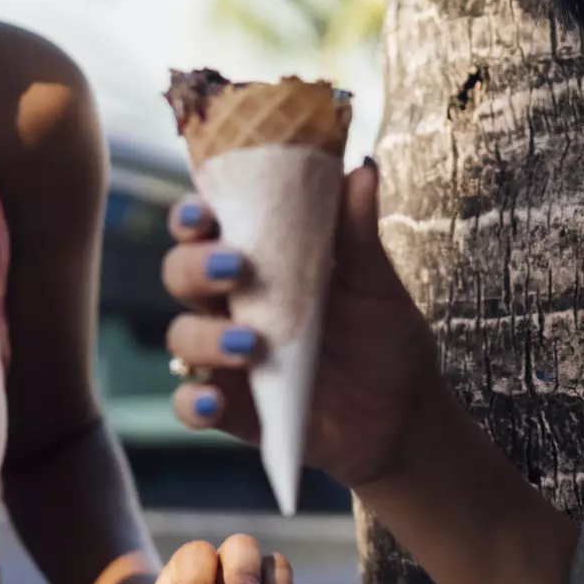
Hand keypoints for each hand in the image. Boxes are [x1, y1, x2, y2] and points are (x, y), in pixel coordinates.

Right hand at [162, 160, 440, 489]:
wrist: (402, 415)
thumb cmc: (384, 337)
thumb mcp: (376, 284)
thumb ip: (359, 231)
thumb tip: (363, 168)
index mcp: (258, 260)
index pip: (207, 227)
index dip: (191, 215)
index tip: (204, 212)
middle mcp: (231, 304)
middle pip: (180, 273)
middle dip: (194, 266)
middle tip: (234, 267)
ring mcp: (226, 357)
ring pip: (181, 335)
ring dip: (203, 335)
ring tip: (250, 343)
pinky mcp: (231, 408)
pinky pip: (188, 404)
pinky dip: (193, 403)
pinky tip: (215, 401)